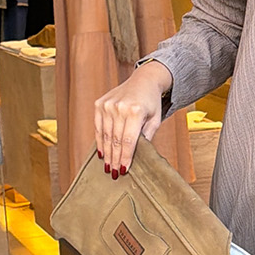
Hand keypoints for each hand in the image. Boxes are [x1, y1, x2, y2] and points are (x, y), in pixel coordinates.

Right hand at [94, 60, 172, 177]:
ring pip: (105, 135)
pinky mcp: (100, 104)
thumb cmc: (151, 102)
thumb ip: (147, 136)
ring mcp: (107, 105)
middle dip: (115, 159)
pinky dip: (99, 141)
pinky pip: (98, 127)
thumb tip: (138, 156)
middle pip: (115, 140)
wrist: (143, 80)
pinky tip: (102, 153)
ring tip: (108, 167)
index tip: (123, 170)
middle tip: (114, 174)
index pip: (128, 141)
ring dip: (106, 153)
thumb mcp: (155, 119)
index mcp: (135, 111)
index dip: (125, 157)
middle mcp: (119, 107)